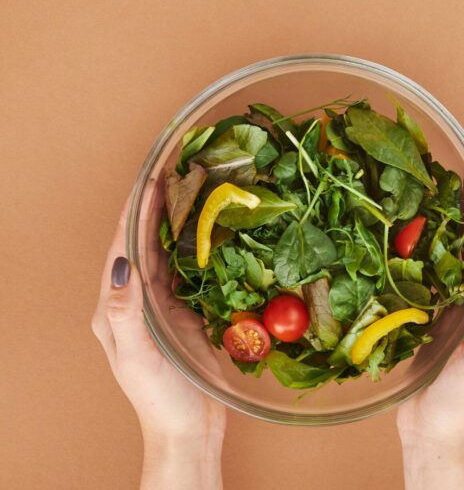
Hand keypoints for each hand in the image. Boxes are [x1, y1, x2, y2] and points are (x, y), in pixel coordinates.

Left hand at [91, 201, 225, 489]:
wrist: (189, 429)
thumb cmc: (160, 399)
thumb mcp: (138, 358)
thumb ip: (126, 312)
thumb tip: (121, 264)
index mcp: (116, 308)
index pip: (122, 248)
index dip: (135, 213)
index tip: (151, 180)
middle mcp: (135, 301)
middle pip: (143, 243)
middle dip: (155, 208)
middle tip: (175, 173)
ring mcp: (161, 306)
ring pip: (165, 253)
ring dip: (175, 222)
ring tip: (191, 190)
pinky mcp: (185, 313)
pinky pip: (188, 272)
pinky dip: (196, 247)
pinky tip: (210, 230)